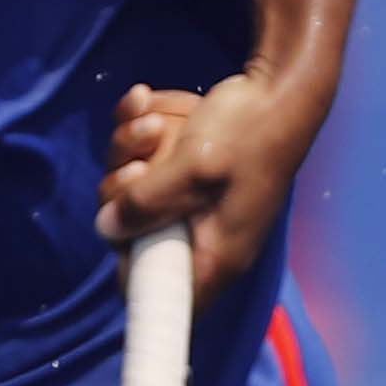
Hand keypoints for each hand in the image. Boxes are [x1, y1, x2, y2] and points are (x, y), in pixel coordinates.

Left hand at [99, 64, 325, 307]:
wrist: (278, 89)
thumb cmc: (249, 134)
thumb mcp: (195, 168)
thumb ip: (149, 201)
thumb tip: (106, 227)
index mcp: (213, 254)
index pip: (163, 295)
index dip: (131, 268)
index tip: (121, 226)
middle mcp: (200, 235)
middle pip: (132, 230)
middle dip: (123, 186)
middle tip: (143, 161)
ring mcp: (189, 202)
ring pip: (130, 185)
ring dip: (129, 145)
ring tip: (155, 122)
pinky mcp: (183, 171)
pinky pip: (140, 153)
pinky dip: (135, 126)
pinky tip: (144, 100)